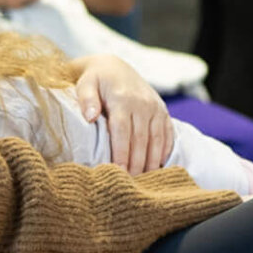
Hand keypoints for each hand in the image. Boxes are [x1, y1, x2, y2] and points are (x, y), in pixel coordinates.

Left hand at [73, 55, 172, 174]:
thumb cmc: (95, 80)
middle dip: (137, 164)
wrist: (114, 67)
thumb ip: (86, 99)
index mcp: (123, 99)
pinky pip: (167, 135)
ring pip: (156, 140)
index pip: (123, 132)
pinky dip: (164, 152)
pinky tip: (158, 167)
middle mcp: (143, 104)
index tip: (118, 173)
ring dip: (152, 162)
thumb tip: (91, 117)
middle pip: (141, 140)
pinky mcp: (163, 112)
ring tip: (145, 182)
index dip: (121, 154)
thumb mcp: (85, 84)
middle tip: (131, 185)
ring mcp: (156, 108)